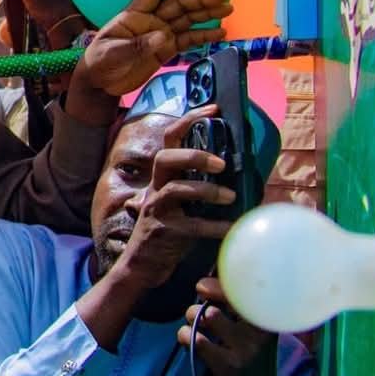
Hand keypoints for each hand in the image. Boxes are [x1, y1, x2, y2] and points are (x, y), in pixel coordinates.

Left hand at [64, 0, 230, 123]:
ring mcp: (160, 34)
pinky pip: (188, 40)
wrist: (100, 84)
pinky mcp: (166, 50)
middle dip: (199, 0)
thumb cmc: (99, 63)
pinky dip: (203, 36)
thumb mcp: (113, 54)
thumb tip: (163, 37)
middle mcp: (150, 21)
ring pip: (187, 20)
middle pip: (178, 5)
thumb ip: (137, 45)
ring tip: (228, 9)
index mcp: (134, 15)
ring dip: (207, 15)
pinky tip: (220, 32)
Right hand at [109, 106, 236, 288]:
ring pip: (177, 189)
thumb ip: (194, 187)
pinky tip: (232, 228)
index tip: (213, 109)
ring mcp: (157, 210)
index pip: (169, 139)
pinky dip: (215, 226)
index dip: (189, 120)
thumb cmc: (167, 233)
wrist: (142, 267)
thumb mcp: (177, 204)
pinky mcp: (164, 232)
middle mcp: (156, 189)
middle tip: (221, 163)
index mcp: (162, 178)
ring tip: (231, 197)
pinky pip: (192, 225)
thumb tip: (232, 174)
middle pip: (165, 158)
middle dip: (194, 155)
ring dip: (208, 191)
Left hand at [180, 275, 279, 375]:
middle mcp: (262, 334)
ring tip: (191, 327)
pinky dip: (186, 337)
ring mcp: (247, 350)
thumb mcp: (248, 337)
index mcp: (268, 323)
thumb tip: (203, 283)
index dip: (219, 284)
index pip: (245, 291)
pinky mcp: (230, 367)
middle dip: (204, 299)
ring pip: (210, 316)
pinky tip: (187, 341)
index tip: (203, 286)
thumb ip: (232, 312)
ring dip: (193, 318)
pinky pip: (199, 341)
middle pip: (228, 298)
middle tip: (195, 311)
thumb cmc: (245, 365)